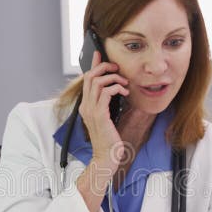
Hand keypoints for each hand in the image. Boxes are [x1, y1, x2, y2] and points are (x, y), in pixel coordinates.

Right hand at [79, 51, 128, 170]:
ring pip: (98, 81)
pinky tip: (125, 92)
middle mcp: (86, 106)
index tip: (99, 54)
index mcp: (86, 106)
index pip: (87, 80)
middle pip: (90, 76)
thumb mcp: (107, 118)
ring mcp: (91, 110)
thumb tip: (114, 91)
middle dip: (105, 67)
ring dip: (114, 78)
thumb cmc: (109, 140)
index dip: (93, 65)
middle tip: (117, 68)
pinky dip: (117, 87)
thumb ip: (106, 105)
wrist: (107, 156)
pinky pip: (107, 92)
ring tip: (124, 83)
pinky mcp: (100, 114)